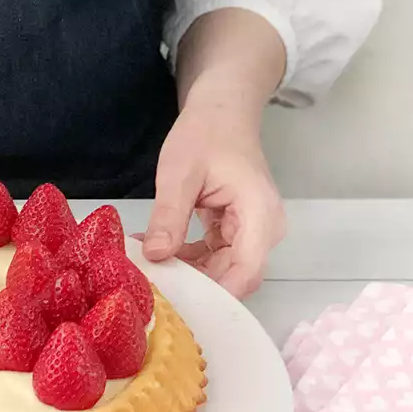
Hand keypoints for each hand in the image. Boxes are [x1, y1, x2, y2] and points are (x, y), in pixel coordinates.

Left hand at [142, 96, 285, 297]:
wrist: (223, 112)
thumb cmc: (206, 134)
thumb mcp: (179, 173)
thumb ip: (169, 217)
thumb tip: (156, 256)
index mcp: (258, 215)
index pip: (246, 273)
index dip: (214, 294)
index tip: (176, 300)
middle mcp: (263, 230)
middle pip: (234, 278)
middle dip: (194, 287)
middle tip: (151, 287)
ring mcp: (252, 232)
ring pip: (222, 272)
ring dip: (187, 273)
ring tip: (149, 268)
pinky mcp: (237, 232)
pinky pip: (214, 258)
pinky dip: (188, 259)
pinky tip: (159, 252)